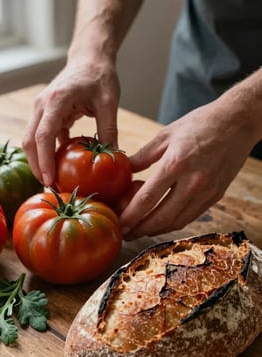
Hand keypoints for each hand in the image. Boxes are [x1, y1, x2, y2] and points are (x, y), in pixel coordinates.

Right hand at [22, 58, 119, 185]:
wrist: (89, 58)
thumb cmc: (99, 76)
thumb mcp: (109, 102)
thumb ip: (108, 130)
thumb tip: (112, 159)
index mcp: (56, 101)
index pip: (43, 136)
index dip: (44, 161)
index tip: (50, 181)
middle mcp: (42, 105)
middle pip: (30, 142)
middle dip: (37, 167)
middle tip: (50, 188)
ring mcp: (40, 109)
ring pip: (31, 141)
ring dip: (39, 162)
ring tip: (52, 182)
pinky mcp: (45, 114)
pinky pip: (41, 138)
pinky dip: (46, 153)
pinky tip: (58, 167)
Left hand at [119, 100, 254, 238]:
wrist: (238, 122)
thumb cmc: (201, 123)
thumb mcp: (166, 134)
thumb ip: (143, 156)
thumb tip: (124, 170)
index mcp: (176, 163)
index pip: (148, 198)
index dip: (131, 216)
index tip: (119, 224)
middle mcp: (193, 181)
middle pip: (161, 217)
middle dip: (140, 229)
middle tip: (126, 234)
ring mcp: (207, 191)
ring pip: (177, 222)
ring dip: (156, 231)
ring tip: (139, 231)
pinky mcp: (216, 196)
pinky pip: (190, 217)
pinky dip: (173, 224)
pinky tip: (160, 223)